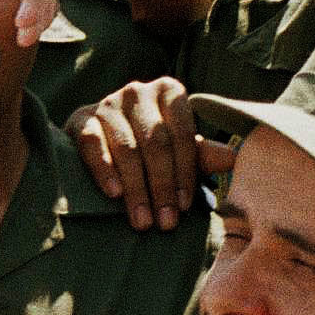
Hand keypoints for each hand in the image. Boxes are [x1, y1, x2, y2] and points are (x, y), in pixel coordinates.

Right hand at [70, 77, 232, 230]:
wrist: (101, 137)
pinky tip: (114, 194)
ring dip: (136, 188)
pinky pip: (93, 144)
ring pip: (126, 147)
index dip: (184, 173)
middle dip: (162, 186)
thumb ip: (201, 155)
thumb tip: (233, 159)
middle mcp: (138, 91)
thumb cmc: (148, 146)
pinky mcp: (81, 118)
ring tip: (142, 220)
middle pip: (155, 142)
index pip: (181, 134)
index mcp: (169, 92)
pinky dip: (105, 170)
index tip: (183, 207)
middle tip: (164, 222)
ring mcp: (107, 103)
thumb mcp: (177, 150)